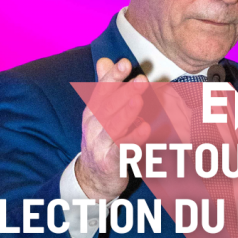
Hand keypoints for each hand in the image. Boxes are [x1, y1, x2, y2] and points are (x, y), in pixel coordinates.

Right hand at [75, 57, 149, 199]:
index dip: (113, 76)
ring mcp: (100, 145)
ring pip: (112, 127)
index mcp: (92, 111)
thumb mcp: (100, 113)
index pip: (102, 90)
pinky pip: (121, 149)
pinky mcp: (109, 162)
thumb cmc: (102, 141)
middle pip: (108, 106)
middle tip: (141, 80)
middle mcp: (93, 126)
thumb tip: (104, 59)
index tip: (125, 63)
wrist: (93, 179)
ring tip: (138, 101)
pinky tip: (144, 130)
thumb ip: (105, 87)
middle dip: (124, 92)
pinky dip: (132, 139)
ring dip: (126, 114)